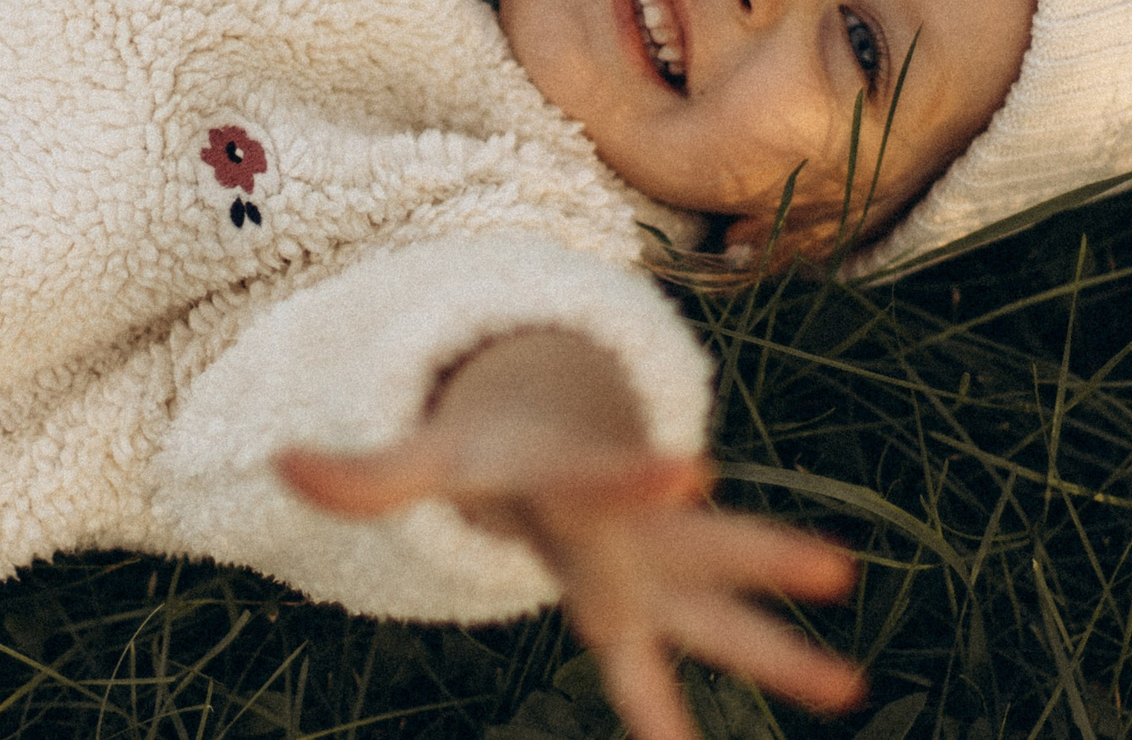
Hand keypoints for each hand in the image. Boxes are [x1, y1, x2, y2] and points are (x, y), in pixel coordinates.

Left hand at [275, 332, 864, 739]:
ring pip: (723, 607)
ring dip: (780, 648)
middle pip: (698, 547)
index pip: (607, 478)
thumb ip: (366, 472)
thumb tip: (280, 461)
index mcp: (573, 483)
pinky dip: (733, 684)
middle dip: (762, 557)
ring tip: (850, 690)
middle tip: (838, 566)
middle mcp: (629, 530)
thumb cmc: (485, 448)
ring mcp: (652, 569)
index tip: (694, 471)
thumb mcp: (428, 458)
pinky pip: (693, 653)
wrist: (554, 421)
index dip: (641, 477)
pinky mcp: (653, 602)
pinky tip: (805, 709)